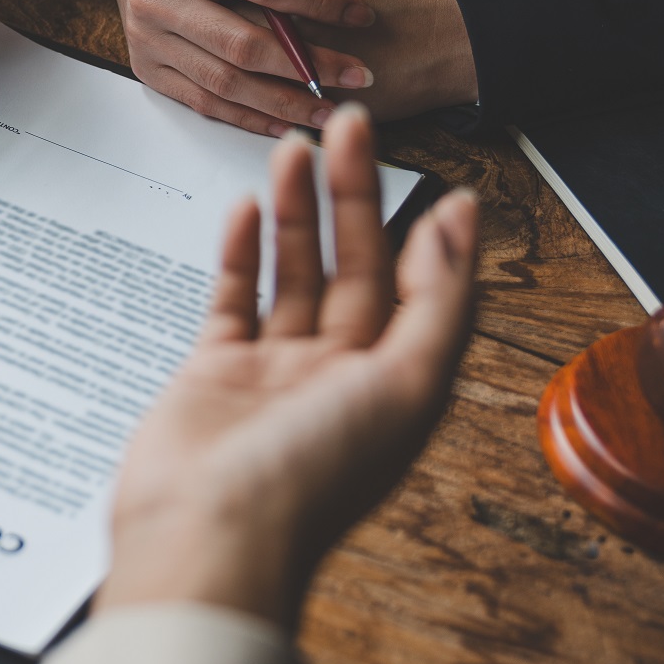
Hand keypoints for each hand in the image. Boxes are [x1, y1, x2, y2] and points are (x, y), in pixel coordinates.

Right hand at [90, 0, 375, 136]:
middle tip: (358, 74)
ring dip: (283, 101)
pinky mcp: (147, 67)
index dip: (316, 0)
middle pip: (242, 43)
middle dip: (307, 64)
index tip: (361, 13)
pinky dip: (249, 117)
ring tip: (331, 107)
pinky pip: (203, 102)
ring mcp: (148, 37)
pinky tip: (288, 120)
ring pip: (225, 82)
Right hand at [100, 105, 476, 629]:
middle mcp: (339, 375)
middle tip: (347, 126)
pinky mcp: (213, 372)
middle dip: (354, 194)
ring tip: (291, 146)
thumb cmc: (309, 480)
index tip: (441, 178)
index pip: (422, 292)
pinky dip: (239, 251)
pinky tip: (243, 208)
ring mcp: (274, 372)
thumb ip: (438, 303)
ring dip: (296, 209)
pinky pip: (232, 298)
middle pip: (355, 266)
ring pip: (293, 271)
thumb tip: (457, 227)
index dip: (433, 236)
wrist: (206, 537)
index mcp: (396, 386)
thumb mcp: (405, 387)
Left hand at [219, 0, 478, 119]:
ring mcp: (307, 61)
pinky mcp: (315, 99)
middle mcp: (299, 12)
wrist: (451, 34)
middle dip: (214, 13)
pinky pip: (262, 98)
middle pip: (226, 14)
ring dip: (226, 54)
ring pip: (238, 59)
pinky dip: (248, 93)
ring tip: (230, 44)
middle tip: (212, 9)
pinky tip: (252, 79)